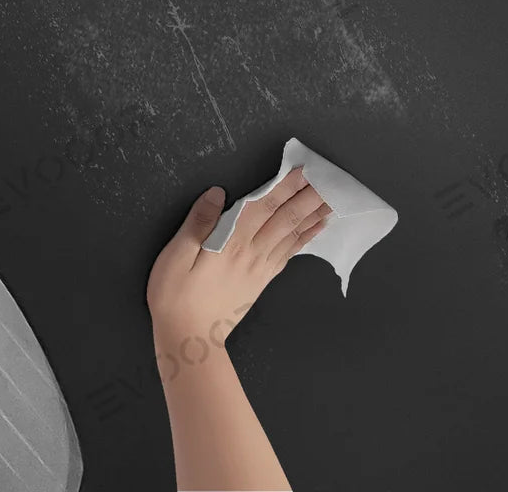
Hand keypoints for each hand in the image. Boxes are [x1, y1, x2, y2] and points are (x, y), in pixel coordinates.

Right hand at [146, 166, 331, 345]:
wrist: (189, 338)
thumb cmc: (175, 295)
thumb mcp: (175, 255)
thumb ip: (198, 222)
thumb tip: (217, 192)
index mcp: (230, 243)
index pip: (262, 207)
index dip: (283, 186)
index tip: (302, 169)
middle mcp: (251, 253)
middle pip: (284, 219)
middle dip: (307, 196)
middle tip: (329, 178)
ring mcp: (260, 269)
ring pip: (292, 235)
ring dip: (313, 214)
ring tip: (332, 198)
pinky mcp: (261, 281)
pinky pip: (289, 254)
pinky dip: (306, 237)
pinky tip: (316, 227)